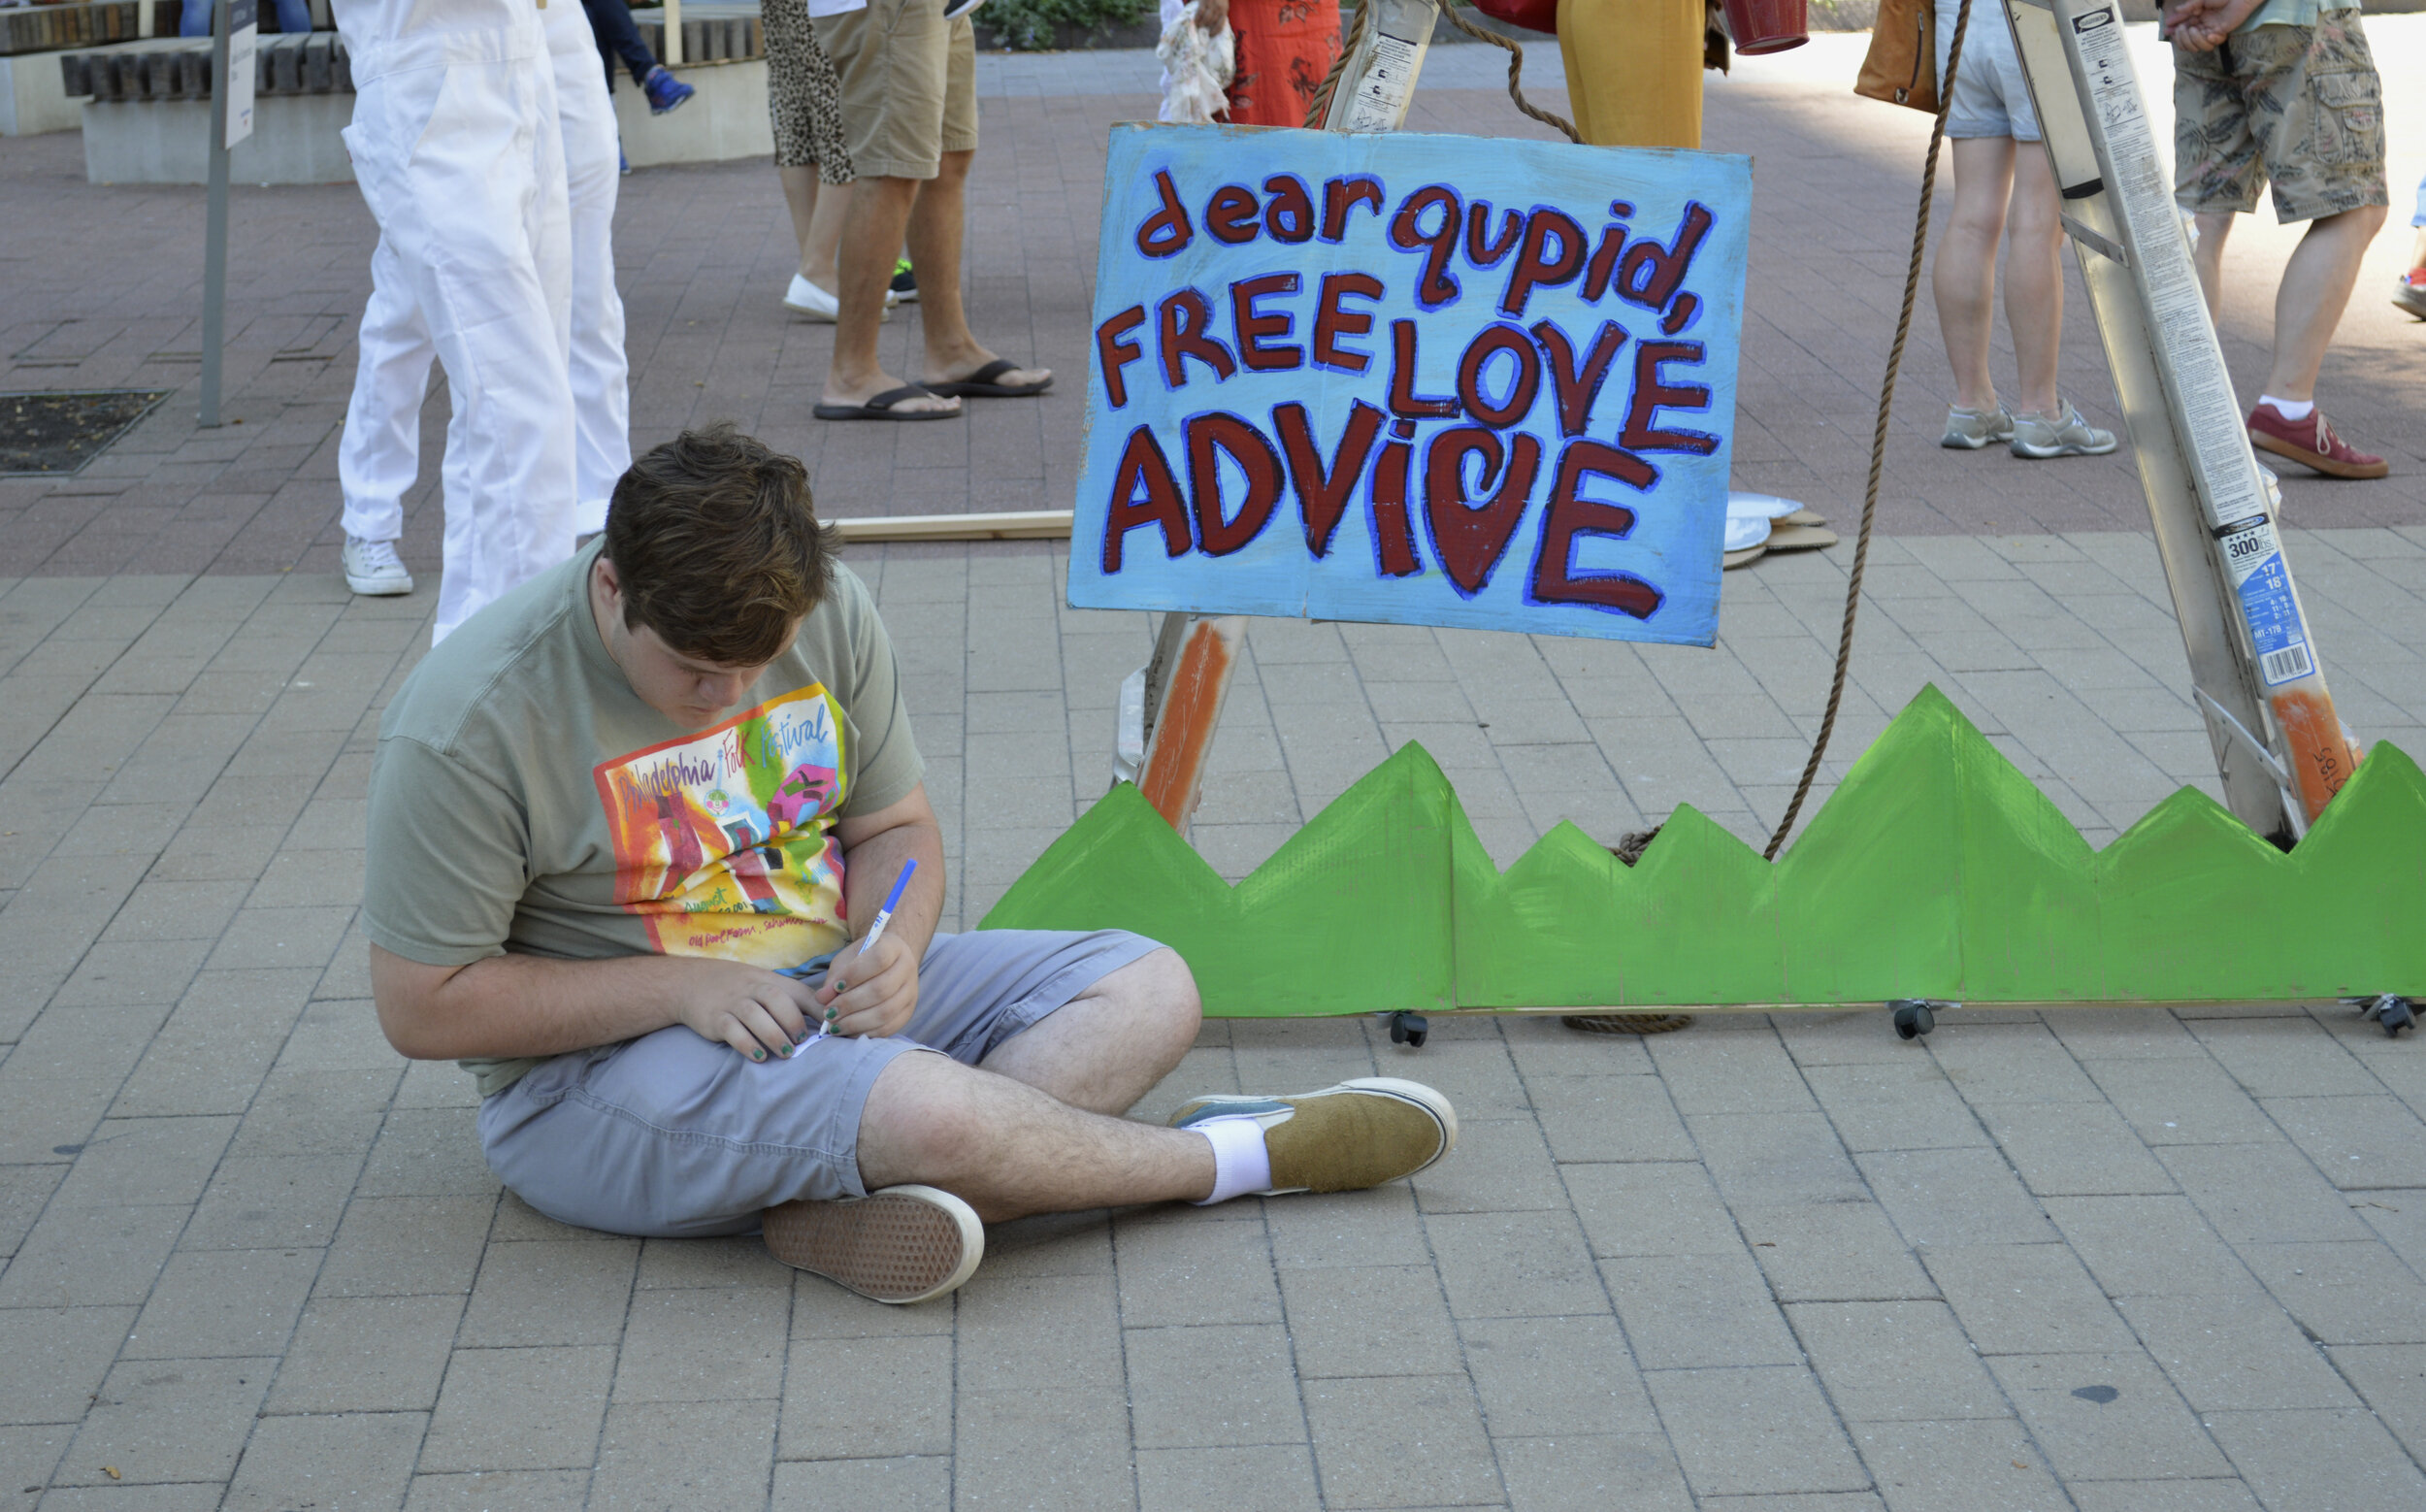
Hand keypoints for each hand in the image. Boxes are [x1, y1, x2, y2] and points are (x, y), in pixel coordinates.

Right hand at [674, 959, 820, 1062]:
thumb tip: (826, 1021)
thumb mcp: (766, 986)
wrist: (691, 983)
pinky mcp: (715, 1019)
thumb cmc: (740, 989)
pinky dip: (747, 1044)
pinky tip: (759, 1057)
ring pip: (755, 1016)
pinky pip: (731, 1031)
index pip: (799, 991)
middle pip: (776, 999)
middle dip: (792, 1021)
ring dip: (773, 1036)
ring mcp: (733, 1003)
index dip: (818, 1008)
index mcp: (771, 981)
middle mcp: (752, 989)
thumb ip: (792, 1000)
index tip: (831, 1026)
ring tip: (786, 1053)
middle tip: (802, 1041)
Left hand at [813, 928, 920, 1040]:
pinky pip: (888, 1028)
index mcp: (894, 947)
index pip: (879, 959)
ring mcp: (911, 993)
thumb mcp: (846, 960)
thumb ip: (834, 977)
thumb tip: (822, 998)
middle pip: (881, 989)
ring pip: (885, 1012)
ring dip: (855, 1022)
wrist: (888, 965)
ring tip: (834, 1026)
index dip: (855, 974)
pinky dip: (865, 1032)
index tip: (836, 986)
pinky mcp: (907, 1013)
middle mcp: (908, 968)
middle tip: (828, 1013)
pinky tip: (848, 1032)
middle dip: (850, 1004)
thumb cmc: (862, 961)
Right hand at [1194, 0, 1228, 30]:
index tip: (1210, 35)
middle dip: (1206, 28)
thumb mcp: (1223, 5)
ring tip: (1198, 26)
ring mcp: (1211, 5)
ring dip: (1201, 24)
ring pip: (1206, 19)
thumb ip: (1220, 13)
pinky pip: (1200, 13)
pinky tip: (1195, 21)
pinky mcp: (1204, 2)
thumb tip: (1213, 25)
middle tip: (1202, 31)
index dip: (1215, 32)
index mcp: (1224, 11)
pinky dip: (1197, 18)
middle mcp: (1219, 9)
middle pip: (1212, 22)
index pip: (1220, 25)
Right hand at [2164, 0, 2257, 50]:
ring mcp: (2211, 28)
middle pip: (2187, 38)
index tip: (2167, 29)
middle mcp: (2203, 23)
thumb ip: (2190, 5)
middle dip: (2181, 36)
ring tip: (2194, 30)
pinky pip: (2211, 43)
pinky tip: (2210, 35)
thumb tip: (2177, 10)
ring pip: (2197, 44)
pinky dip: (2209, 41)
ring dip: (2193, 40)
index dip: (2174, 27)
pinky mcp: (2220, 32)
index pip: (2183, 23)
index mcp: (2198, 14)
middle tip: (2181, 28)